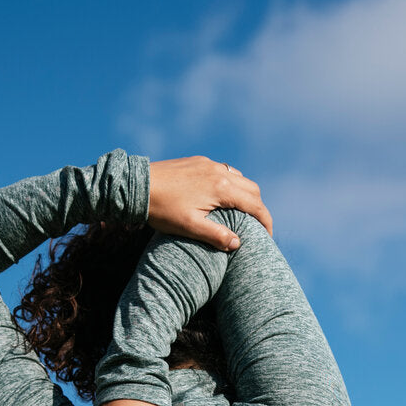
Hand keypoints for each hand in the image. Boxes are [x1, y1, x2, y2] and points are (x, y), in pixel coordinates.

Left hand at [147, 156, 272, 251]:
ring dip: (245, 194)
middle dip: (259, 207)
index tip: (268, 236)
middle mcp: (219, 172)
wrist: (137, 185)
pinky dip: (230, 183)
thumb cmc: (162, 209)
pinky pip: (223, 171)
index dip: (266, 222)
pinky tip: (221, 195)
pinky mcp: (197, 162)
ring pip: (238, 178)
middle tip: (257, 226)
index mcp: (221, 188)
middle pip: (252, 189)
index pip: (255, 205)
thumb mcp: (190, 227)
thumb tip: (238, 243)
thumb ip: (216, 236)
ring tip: (241, 211)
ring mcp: (208, 164)